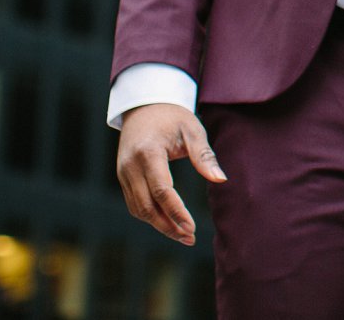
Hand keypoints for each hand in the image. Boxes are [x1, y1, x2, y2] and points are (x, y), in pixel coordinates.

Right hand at [116, 103, 226, 245]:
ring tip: (182, 235)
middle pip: (147, 206)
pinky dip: (150, 215)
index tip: (192, 228)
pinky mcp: (122, 177)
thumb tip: (220, 179)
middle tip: (190, 238)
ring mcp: (123, 172)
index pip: (161, 190)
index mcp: (148, 152)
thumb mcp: (192, 130)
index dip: (176, 212)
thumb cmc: (172, 117)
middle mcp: (130, 165)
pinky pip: (134, 203)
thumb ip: (204, 155)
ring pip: (138, 209)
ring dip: (159, 224)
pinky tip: (168, 222)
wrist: (143, 105)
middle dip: (168, 226)